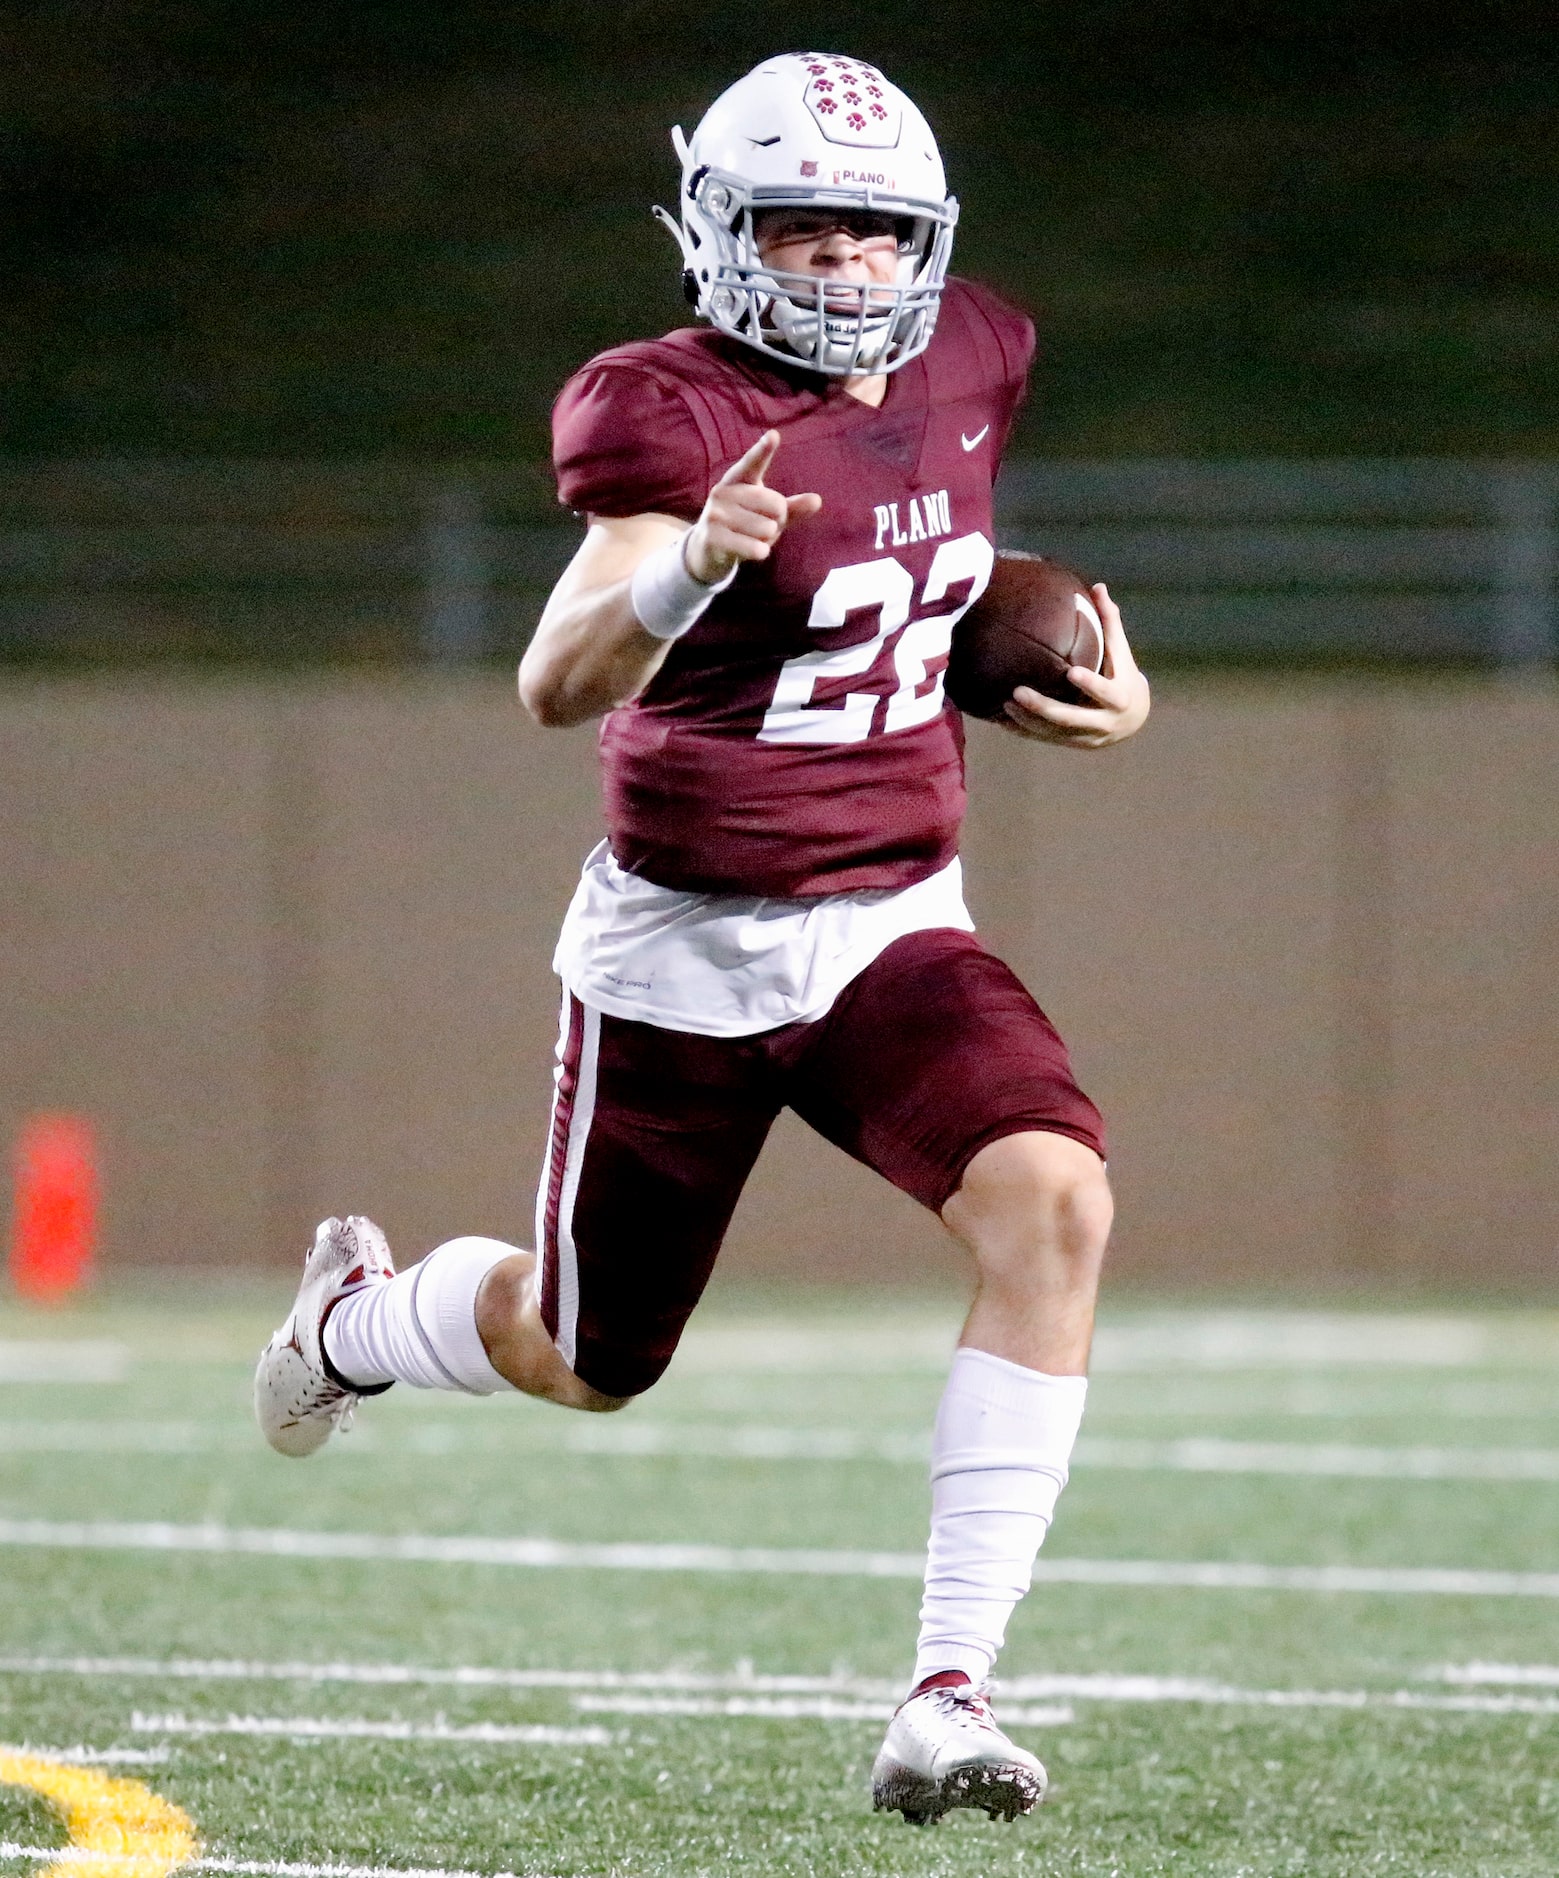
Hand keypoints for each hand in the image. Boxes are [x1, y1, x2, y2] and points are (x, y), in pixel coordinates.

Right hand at [683, 430, 822, 584]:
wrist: (707, 551)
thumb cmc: (744, 526)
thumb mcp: (769, 515)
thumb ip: (792, 507)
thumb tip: (817, 501)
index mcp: (738, 479)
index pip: (753, 463)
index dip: (763, 450)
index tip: (774, 436)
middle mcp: (723, 492)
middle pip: (775, 504)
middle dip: (778, 521)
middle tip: (763, 527)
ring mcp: (715, 514)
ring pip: (766, 528)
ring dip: (767, 540)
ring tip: (752, 539)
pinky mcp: (712, 537)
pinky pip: (753, 546)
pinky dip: (760, 551)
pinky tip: (755, 551)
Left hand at [1002, 583, 1149, 747]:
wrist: (1133, 719)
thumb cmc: (1123, 676)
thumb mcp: (1122, 653)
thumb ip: (1110, 623)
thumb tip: (1098, 586)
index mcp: (1120, 698)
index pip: (1106, 692)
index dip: (1090, 685)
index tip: (1071, 672)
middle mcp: (1104, 722)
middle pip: (1071, 718)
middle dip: (1044, 707)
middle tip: (1017, 692)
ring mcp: (1086, 737)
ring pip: (1054, 732)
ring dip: (1028, 720)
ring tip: (1005, 703)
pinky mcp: (1071, 743)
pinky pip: (1044, 739)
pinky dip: (1024, 731)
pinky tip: (1001, 720)